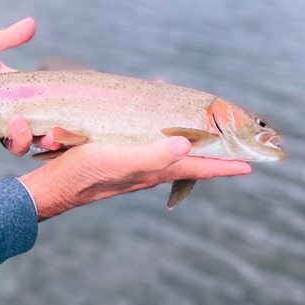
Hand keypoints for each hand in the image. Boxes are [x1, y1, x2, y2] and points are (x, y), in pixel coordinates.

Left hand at [0, 19, 63, 156]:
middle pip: (36, 135)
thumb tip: (32, 22)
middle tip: (51, 132)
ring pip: (12, 145)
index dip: (59, 120)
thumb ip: (9, 37)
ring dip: (19, 140)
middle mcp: (7, 115)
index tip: (69, 119)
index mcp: (15, 95)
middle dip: (47, 139)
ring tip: (18, 125)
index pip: (44, 111)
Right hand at [18, 137, 251, 220]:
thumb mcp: (122, 160)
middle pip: (188, 159)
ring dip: (182, 135)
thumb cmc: (86, 173)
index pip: (199, 168)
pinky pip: (146, 142)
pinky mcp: (116, 157)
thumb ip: (154, 154)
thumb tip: (187, 144)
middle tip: (226, 135)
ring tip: (191, 120)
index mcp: (156, 170)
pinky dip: (156, 128)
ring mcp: (133, 164)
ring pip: (167, 149)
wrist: (53, 186)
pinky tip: (145, 118)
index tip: (251, 165)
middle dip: (208, 148)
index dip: (225, 165)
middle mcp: (149, 168)